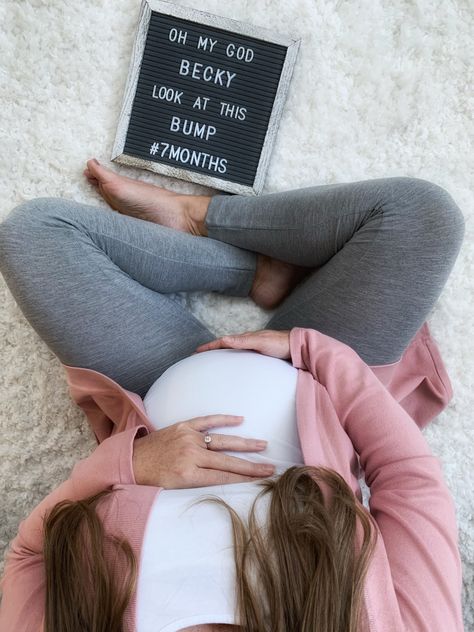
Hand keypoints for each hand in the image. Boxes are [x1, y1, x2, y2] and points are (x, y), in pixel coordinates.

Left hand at [132, 414, 275, 488]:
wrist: (129, 461)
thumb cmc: (151, 480)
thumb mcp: (174, 489)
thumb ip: (199, 483)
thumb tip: (225, 481)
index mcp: (188, 474)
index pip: (223, 477)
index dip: (244, 479)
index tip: (262, 480)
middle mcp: (191, 454)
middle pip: (228, 461)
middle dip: (251, 466)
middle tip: (270, 467)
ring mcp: (188, 437)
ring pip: (222, 441)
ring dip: (244, 444)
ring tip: (263, 445)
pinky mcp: (184, 425)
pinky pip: (207, 420)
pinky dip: (223, 419)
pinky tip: (240, 419)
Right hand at [194, 328, 290, 360]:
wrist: (297, 347)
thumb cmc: (280, 343)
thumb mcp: (260, 341)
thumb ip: (243, 340)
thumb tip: (224, 339)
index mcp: (246, 338)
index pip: (223, 341)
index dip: (209, 346)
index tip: (196, 351)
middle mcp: (249, 342)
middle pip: (226, 345)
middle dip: (212, 349)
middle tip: (200, 355)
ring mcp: (254, 348)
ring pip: (234, 351)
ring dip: (222, 354)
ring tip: (213, 360)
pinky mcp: (260, 355)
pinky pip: (242, 356)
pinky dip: (234, 359)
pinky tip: (235, 366)